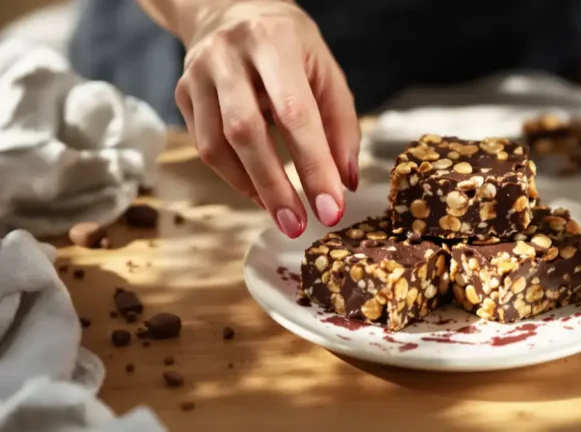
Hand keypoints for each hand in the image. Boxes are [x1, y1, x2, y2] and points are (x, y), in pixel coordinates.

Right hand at [174, 1, 359, 237]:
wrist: (230, 9)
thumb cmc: (289, 44)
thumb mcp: (325, 72)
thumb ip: (341, 126)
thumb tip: (345, 183)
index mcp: (274, 42)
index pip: (295, 113)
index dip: (314, 166)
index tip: (331, 209)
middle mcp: (229, 54)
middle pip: (245, 132)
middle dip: (275, 186)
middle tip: (298, 225)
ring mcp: (198, 73)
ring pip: (216, 145)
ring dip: (252, 188)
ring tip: (283, 214)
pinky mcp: (182, 92)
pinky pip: (205, 147)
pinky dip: (234, 177)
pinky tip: (259, 191)